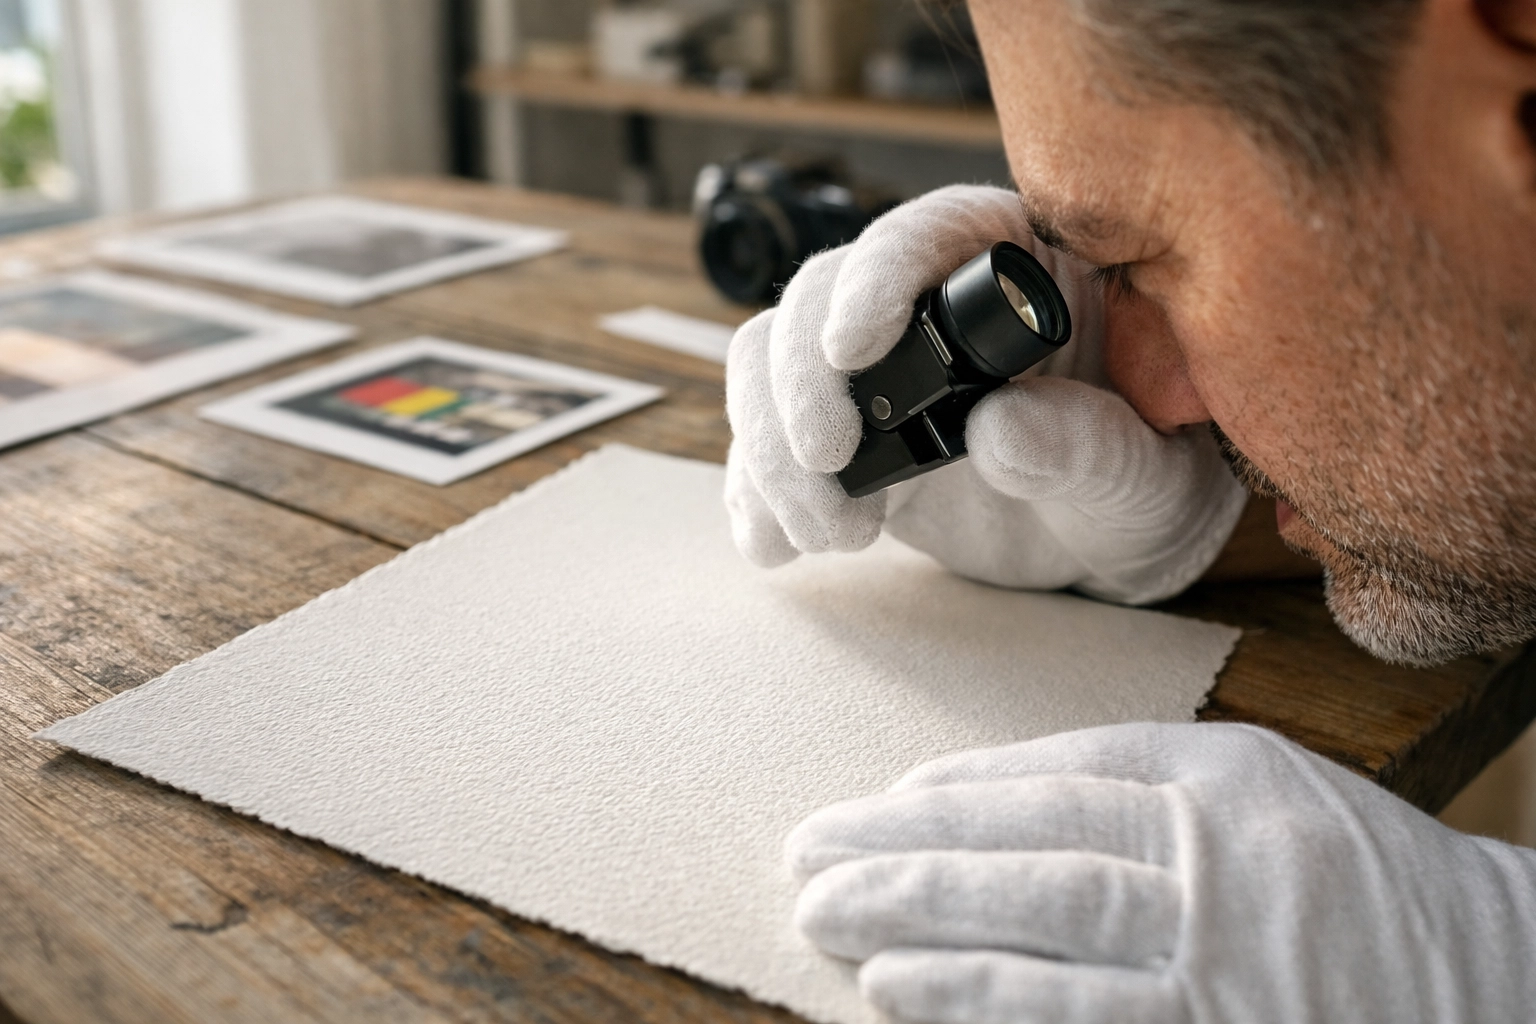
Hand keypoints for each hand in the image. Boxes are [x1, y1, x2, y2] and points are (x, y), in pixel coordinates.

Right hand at [723, 184, 1246, 603]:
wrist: (1113, 546)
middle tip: (829, 467)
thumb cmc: (1148, 488)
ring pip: (770, 366)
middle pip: (816, 299)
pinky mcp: (842, 439)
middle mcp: (927, 304)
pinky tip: (778, 543)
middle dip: (801, 385)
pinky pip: (766, 445)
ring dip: (770, 449)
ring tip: (826, 532)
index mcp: (1016, 265)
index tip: (852, 349)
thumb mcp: (1148, 475)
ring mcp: (874, 373)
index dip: (875, 277)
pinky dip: (754, 494)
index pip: (926, 234)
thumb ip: (1091, 446)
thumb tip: (999, 431)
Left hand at [787, 723, 1535, 1023]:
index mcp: (1229, 782)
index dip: (961, 791)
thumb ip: (1142, 789)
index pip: (1064, 775)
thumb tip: (989, 807)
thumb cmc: (1361, 884)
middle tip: (811, 854)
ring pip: (1043, 930)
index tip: (883, 803)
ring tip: (831, 920)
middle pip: (1032, 847)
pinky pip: (1078, 1022)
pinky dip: (984, 1008)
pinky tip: (909, 996)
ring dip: (923, 927)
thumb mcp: (1267, 795)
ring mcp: (1221, 960)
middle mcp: (1221, 861)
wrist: (1497, 983)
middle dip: (908, 851)